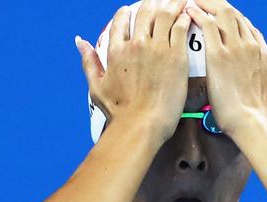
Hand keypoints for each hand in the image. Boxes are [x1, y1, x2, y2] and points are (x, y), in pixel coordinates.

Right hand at [75, 0, 191, 140]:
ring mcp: (157, 48)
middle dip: (152, 3)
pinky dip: (184, 18)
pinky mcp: (176, 56)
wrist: (141, 124)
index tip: (132, 11)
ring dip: (172, 4)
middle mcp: (136, 45)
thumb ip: (89, 61)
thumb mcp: (97, 86)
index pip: (121, 22)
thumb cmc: (120, 112)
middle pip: (145, 13)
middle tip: (159, 0)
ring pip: (164, 15)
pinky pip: (181, 28)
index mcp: (116, 51)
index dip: (126, 13)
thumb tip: (80, 41)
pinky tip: (187, 15)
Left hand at [185, 0, 266, 134]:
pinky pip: (208, 26)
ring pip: (222, 13)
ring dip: (207, 4)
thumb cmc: (260, 116)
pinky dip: (198, 14)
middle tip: (204, 2)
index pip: (249, 27)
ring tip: (193, 1)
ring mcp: (236, 48)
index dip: (234, 18)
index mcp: (264, 55)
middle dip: (218, 5)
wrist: (251, 124)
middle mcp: (251, 46)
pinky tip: (189, 10)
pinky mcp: (219, 56)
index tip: (222, 16)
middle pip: (234, 14)